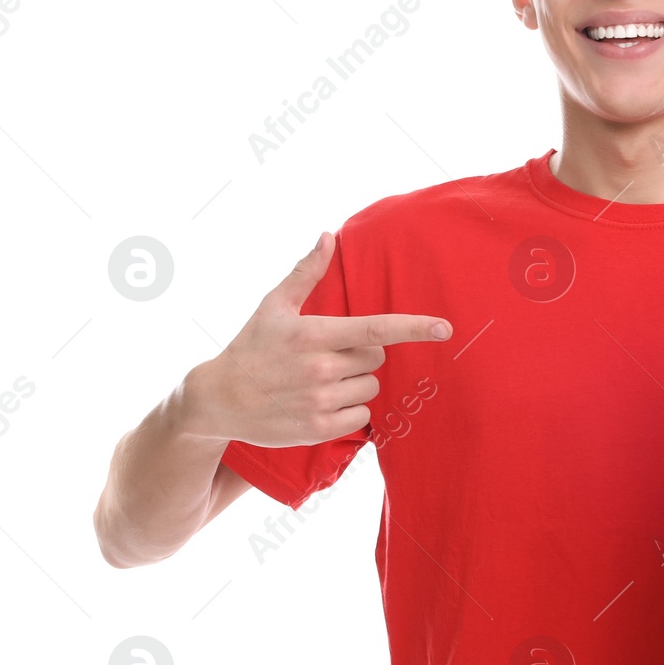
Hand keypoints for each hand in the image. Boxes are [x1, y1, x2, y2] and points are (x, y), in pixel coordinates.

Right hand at [182, 232, 451, 446]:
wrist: (218, 399)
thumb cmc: (251, 346)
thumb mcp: (274, 305)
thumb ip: (307, 272)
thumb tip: (329, 235)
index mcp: (312, 334)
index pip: (374, 329)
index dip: (413, 328)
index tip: (444, 328)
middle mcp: (319, 368)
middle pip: (376, 357)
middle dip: (360, 355)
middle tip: (325, 356)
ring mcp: (320, 401)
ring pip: (371, 387)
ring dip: (355, 383)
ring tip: (318, 381)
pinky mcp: (319, 429)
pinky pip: (362, 415)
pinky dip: (348, 410)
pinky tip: (319, 403)